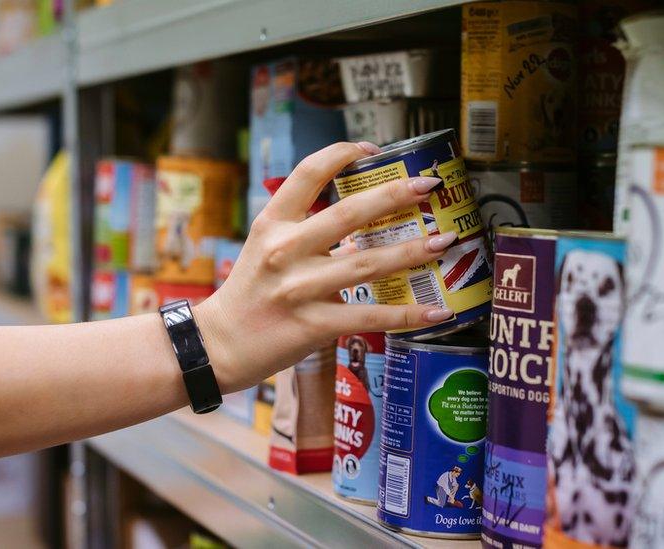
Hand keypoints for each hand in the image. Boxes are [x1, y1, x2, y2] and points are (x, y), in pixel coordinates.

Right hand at [193, 141, 456, 392]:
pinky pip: (369, 317)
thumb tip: (363, 227)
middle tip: (428, 186)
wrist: (219, 345)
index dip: (342, 155)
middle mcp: (285, 250)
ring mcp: (299, 288)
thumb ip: (308, 233)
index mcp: (273, 224)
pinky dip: (406, 314)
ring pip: (366, 264)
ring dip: (411, 252)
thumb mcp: (267, 249)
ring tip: (444, 242)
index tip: (373, 149)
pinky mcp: (313, 324)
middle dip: (393, 195)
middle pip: (347, 213)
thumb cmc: (250, 294)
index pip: (308, 173)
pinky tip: (436, 312)